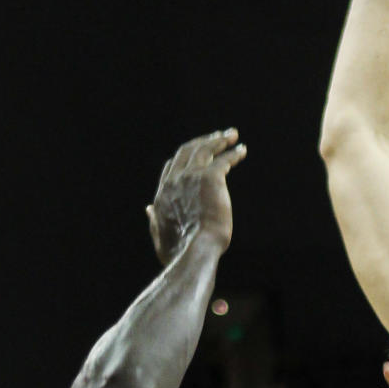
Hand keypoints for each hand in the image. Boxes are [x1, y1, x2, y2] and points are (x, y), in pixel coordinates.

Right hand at [146, 129, 246, 265]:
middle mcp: (174, 180)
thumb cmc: (180, 252)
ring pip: (204, 149)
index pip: (171, 167)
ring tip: (232, 135)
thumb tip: (147, 208)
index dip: (184, 158)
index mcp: (163, 194)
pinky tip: (241, 150)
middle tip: (217, 138)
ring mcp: (191, 176)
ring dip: (219, 140)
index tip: (197, 153)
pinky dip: (233, 153)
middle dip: (202, 141)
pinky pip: (223, 160)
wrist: (195, 251)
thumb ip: (154, 220)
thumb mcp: (160, 236)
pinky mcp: (210, 177)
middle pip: (187, 151)